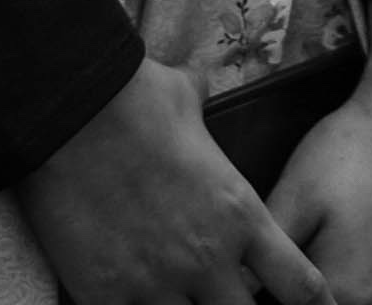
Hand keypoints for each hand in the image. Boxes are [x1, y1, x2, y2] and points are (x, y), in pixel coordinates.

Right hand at [19, 58, 328, 304]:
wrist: (69, 114)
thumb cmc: (136, 99)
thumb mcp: (192, 101)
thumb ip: (208, 115)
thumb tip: (200, 88)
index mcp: (241, 215)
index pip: (301, 286)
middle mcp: (207, 258)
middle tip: (227, 297)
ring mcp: (155, 282)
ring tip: (182, 298)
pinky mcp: (103, 295)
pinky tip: (135, 301)